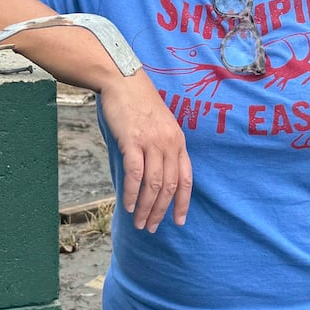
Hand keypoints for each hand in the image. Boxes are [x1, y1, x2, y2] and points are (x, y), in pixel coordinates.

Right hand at [98, 70, 192, 232]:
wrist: (124, 81)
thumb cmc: (139, 105)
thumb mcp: (161, 125)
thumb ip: (163, 148)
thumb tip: (157, 177)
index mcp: (179, 142)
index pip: (186, 179)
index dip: (182, 203)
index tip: (178, 221)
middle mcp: (169, 144)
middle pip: (169, 186)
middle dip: (161, 211)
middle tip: (152, 228)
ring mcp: (151, 142)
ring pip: (153, 184)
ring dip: (146, 207)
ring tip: (139, 222)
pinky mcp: (132, 140)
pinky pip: (135, 174)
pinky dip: (132, 193)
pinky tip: (128, 205)